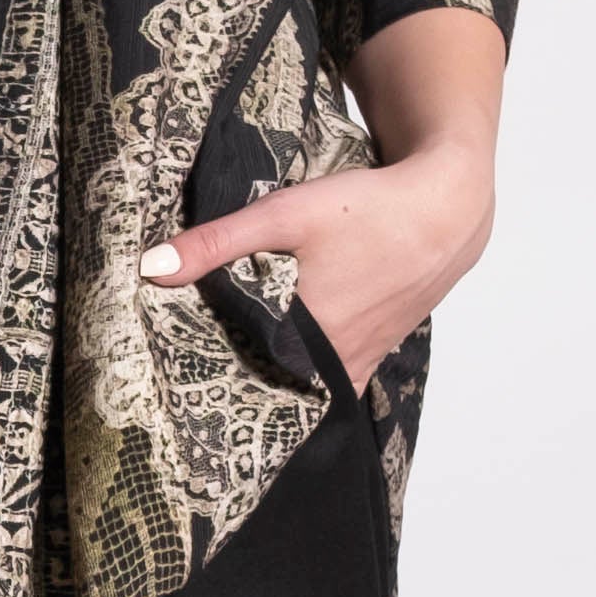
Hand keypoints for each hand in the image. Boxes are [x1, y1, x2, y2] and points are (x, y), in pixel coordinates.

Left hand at [136, 2, 505, 392]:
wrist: (445, 211)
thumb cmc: (368, 210)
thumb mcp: (285, 215)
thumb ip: (218, 244)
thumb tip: (150, 268)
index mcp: (302, 335)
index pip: (235, 372)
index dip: (201, 374)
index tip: (167, 374)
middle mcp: (330, 362)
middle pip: (265, 384)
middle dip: (228, 380)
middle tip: (185, 373)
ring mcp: (355, 363)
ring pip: (298, 385)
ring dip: (266, 379)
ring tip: (225, 367)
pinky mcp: (372, 354)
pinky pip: (329, 381)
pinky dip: (303, 376)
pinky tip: (281, 360)